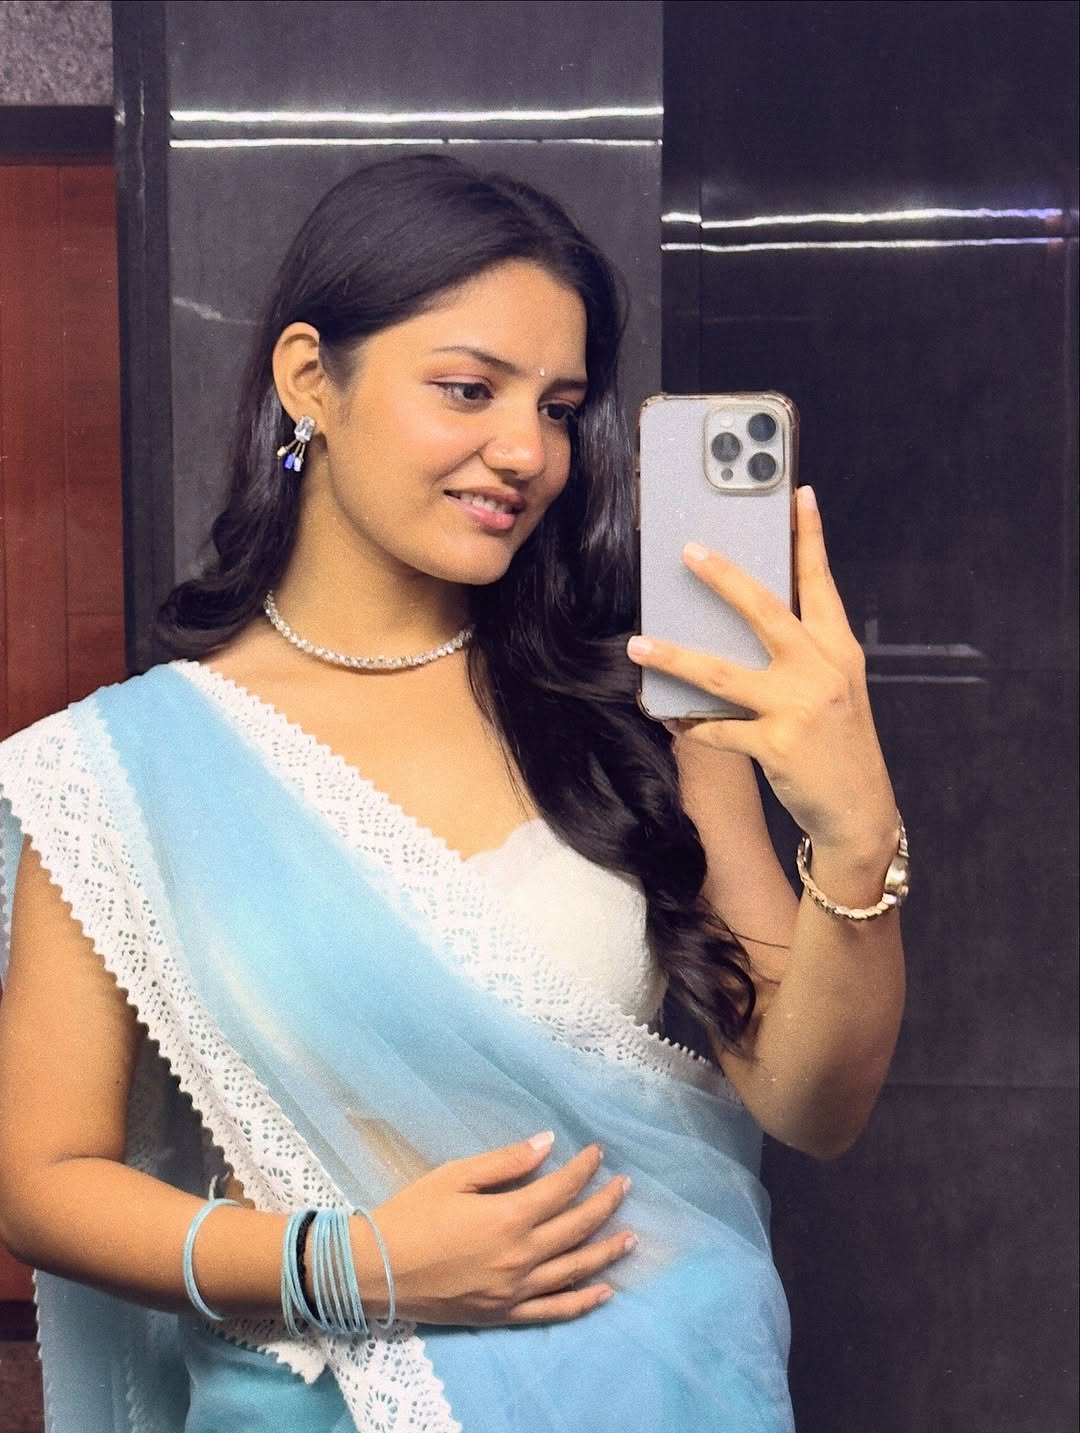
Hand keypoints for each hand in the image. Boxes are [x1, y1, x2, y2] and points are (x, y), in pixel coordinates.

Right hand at [369, 1132, 633, 1325]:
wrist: (377, 1270)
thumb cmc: (412, 1215)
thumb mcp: (455, 1176)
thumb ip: (506, 1162)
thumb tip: (548, 1143)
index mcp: (509, 1217)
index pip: (562, 1189)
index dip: (584, 1169)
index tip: (599, 1153)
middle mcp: (520, 1256)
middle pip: (576, 1228)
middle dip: (605, 1204)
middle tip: (625, 1186)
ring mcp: (515, 1290)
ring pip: (575, 1270)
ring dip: (606, 1251)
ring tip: (631, 1237)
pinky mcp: (504, 1314)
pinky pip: (554, 1311)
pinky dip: (583, 1301)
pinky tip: (604, 1290)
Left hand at [627, 486, 895, 857]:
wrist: (860, 812)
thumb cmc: (839, 744)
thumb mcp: (835, 688)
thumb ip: (801, 652)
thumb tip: (742, 618)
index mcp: (838, 650)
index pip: (822, 583)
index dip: (809, 537)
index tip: (797, 494)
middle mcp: (822, 671)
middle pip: (766, 611)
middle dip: (725, 578)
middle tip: (689, 550)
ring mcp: (799, 708)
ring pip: (723, 674)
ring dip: (675, 657)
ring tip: (639, 644)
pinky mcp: (778, 746)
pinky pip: (718, 730)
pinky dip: (689, 726)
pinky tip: (668, 718)